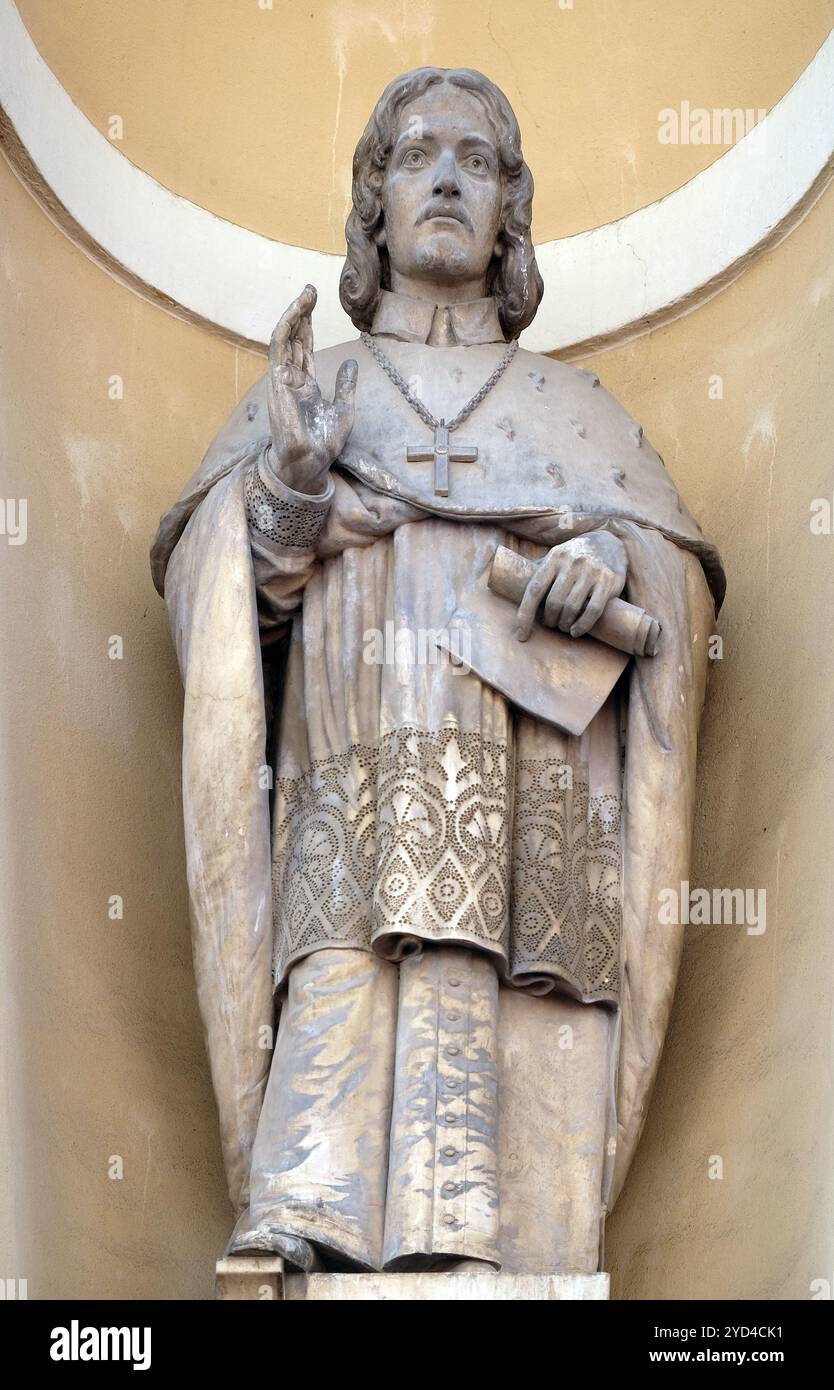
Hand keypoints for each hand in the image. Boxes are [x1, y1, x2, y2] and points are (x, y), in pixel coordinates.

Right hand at [266, 284, 357, 493]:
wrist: (312, 462)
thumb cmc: (323, 443)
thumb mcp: (343, 409)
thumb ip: (345, 385)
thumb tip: (351, 363)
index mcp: (304, 385)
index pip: (302, 347)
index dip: (307, 324)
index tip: (314, 302)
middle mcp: (290, 379)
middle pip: (292, 338)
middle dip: (300, 313)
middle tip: (311, 290)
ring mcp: (282, 380)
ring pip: (283, 339)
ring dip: (293, 315)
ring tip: (305, 294)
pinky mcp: (278, 382)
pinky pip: (278, 349)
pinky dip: (285, 329)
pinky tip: (295, 313)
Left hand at [515, 532, 626, 640]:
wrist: (609, 542)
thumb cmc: (574, 556)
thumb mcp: (555, 556)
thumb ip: (537, 570)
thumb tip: (510, 584)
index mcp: (554, 558)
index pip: (534, 590)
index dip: (525, 615)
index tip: (522, 635)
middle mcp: (572, 562)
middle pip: (553, 602)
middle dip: (550, 620)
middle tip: (551, 625)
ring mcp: (591, 571)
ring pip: (571, 607)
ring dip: (564, 624)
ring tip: (563, 628)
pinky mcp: (608, 581)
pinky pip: (593, 610)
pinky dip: (582, 625)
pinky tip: (575, 631)